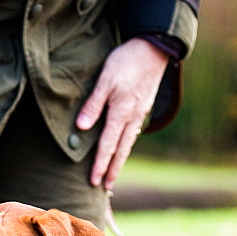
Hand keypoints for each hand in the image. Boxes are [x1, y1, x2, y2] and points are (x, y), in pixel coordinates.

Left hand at [76, 37, 168, 189]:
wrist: (154, 48)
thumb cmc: (126, 61)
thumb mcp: (105, 80)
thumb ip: (94, 104)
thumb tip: (82, 128)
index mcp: (121, 113)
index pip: (107, 145)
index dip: (99, 164)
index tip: (93, 181)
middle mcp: (132, 118)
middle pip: (120, 151)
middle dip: (112, 170)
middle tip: (106, 187)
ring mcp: (139, 114)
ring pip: (128, 144)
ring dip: (120, 161)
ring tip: (113, 174)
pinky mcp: (143, 108)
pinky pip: (132, 134)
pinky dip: (126, 146)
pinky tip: (122, 150)